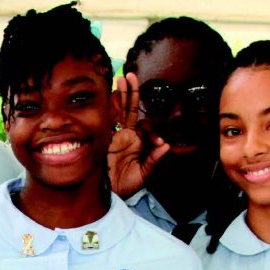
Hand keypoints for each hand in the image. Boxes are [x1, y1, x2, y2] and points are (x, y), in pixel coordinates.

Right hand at [108, 72, 168, 198]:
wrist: (108, 193)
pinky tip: (110, 94)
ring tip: (120, 79)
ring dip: (120, 94)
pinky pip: (106, 120)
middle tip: (131, 77)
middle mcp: (125, 135)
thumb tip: (166, 146)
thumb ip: (154, 159)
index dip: (153, 130)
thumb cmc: (126, 185)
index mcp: (137, 142)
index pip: (145, 126)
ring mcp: (113, 135)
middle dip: (131, 93)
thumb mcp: (143, 174)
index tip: (158, 143)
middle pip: (129, 109)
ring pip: (117, 110)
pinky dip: (108, 107)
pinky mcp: (103, 138)